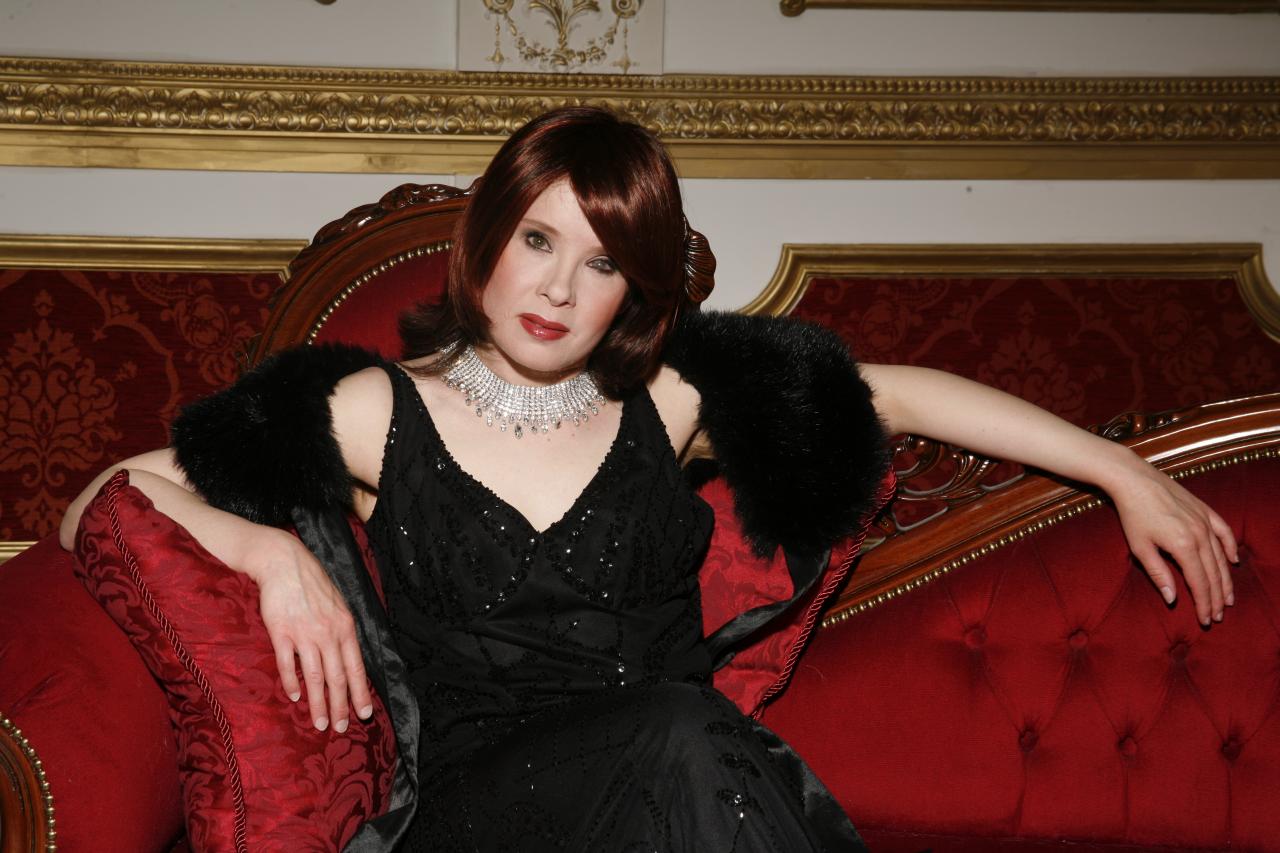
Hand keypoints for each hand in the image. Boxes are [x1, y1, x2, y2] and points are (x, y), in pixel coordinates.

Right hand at [242, 528, 374, 731]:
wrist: (285, 563)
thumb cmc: (313, 585)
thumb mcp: (338, 606)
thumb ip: (342, 632)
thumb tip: (348, 659)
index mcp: (345, 627)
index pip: (356, 667)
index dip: (361, 692)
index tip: (365, 713)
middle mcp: (328, 633)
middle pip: (337, 678)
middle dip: (341, 706)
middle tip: (342, 728)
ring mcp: (305, 633)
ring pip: (315, 676)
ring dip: (319, 704)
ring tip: (321, 723)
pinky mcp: (281, 632)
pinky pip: (288, 664)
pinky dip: (292, 682)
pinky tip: (295, 697)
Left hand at [1108, 459, 1237, 625]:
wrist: (1135, 479)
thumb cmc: (1133, 514)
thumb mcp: (1140, 548)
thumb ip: (1158, 574)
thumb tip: (1173, 599)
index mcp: (1183, 546)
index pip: (1199, 583)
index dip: (1204, 604)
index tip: (1205, 620)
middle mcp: (1200, 535)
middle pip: (1214, 574)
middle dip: (1217, 598)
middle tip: (1218, 616)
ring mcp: (1205, 521)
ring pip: (1221, 557)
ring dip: (1226, 580)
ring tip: (1228, 599)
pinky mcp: (1205, 510)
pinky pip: (1224, 532)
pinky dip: (1231, 547)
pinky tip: (1233, 560)